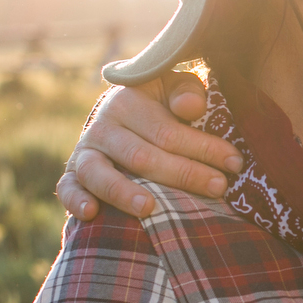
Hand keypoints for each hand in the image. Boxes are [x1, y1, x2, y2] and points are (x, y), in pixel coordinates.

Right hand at [57, 71, 243, 219]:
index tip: (235, 163)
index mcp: (129, 102)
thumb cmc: (160, 105)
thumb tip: (191, 108)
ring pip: (99, 173)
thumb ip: (187, 92)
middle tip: (218, 188)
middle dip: (183, 173)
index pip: (168, 131)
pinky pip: (67, 188)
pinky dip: (75, 200)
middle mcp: (103, 126)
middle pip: (142, 156)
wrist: (119, 114)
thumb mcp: (175, 88)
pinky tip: (91, 214)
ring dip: (123, 192)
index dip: (204, 148)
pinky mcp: (72, 174)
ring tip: (149, 208)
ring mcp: (85, 151)